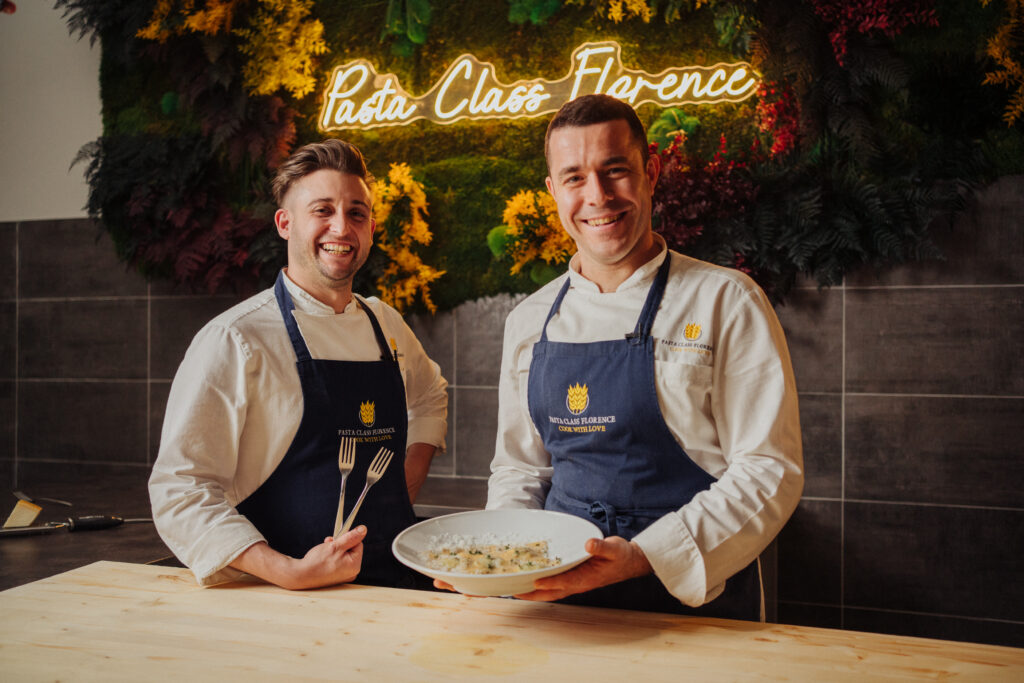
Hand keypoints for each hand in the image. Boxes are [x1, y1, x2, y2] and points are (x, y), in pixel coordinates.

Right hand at [230, 525, 366, 589]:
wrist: (301, 575)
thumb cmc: (317, 562)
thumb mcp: (335, 545)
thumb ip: (351, 537)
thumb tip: (363, 530)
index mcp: (354, 565)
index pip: (358, 544)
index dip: (347, 538)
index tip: (336, 538)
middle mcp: (352, 572)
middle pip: (352, 549)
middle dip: (340, 544)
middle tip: (329, 544)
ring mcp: (344, 575)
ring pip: (344, 554)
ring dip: (335, 549)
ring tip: (325, 550)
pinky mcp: (337, 576)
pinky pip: (339, 561)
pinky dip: (332, 557)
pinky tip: (323, 557)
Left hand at [514, 536, 652, 601]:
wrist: (630, 562)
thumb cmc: (621, 555)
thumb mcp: (614, 548)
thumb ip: (601, 546)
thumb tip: (588, 544)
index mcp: (588, 577)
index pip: (566, 581)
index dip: (551, 582)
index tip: (535, 582)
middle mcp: (579, 583)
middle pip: (553, 593)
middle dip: (533, 594)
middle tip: (513, 591)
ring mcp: (576, 583)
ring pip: (552, 592)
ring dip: (534, 593)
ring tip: (515, 589)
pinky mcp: (575, 578)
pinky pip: (555, 585)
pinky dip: (541, 586)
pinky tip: (531, 580)